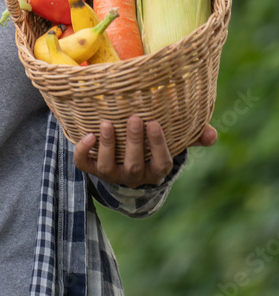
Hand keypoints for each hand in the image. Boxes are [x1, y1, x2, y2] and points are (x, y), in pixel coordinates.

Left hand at [73, 115, 216, 188]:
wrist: (123, 158)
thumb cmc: (152, 144)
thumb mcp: (172, 140)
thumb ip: (192, 136)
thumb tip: (212, 134)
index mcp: (155, 170)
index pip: (161, 165)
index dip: (158, 147)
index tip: (154, 124)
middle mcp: (133, 176)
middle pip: (134, 167)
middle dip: (134, 143)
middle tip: (134, 119)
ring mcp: (111, 174)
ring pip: (108, 167)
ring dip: (107, 146)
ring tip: (107, 123)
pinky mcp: (92, 168)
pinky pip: (84, 166)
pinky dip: (83, 152)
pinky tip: (87, 134)